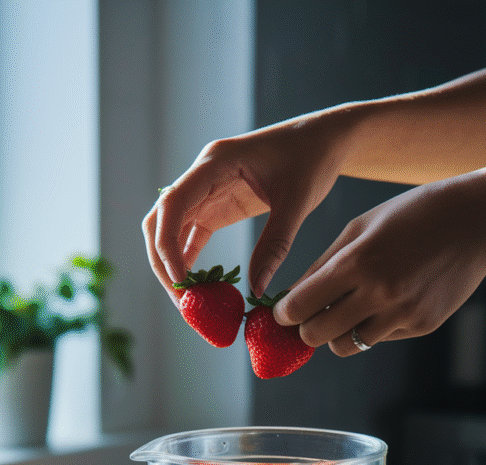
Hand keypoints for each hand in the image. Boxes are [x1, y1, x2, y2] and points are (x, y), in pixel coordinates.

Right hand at [141, 112, 347, 304]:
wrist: (324, 140)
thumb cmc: (313, 159)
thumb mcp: (298, 202)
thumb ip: (275, 245)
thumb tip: (255, 290)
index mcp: (216, 162)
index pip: (173, 204)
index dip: (167, 245)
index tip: (181, 281)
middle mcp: (202, 175)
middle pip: (161, 220)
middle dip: (163, 262)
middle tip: (183, 302)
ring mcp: (206, 191)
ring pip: (171, 230)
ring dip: (173, 265)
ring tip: (191, 302)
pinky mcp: (216, 206)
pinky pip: (191, 235)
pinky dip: (189, 261)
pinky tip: (197, 288)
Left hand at [274, 174, 485, 354]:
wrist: (476, 221)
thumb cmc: (411, 216)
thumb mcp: (360, 228)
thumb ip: (322, 265)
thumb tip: (290, 297)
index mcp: (357, 262)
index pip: (301, 305)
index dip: (284, 314)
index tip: (282, 313)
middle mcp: (379, 293)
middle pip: (318, 335)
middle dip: (306, 330)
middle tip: (309, 318)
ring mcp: (402, 314)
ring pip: (347, 346)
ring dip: (338, 335)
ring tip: (345, 313)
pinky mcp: (421, 326)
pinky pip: (380, 339)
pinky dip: (373, 327)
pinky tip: (388, 301)